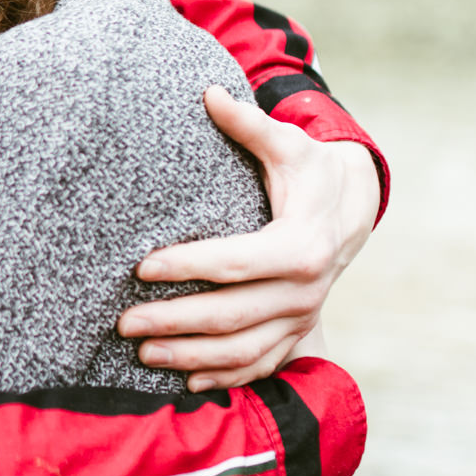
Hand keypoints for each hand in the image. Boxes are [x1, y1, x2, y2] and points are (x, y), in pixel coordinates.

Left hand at [117, 86, 377, 391]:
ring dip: (190, 356)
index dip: (186, 266)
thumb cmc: (309, 171)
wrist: (351, 208)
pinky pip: (261, 365)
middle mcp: (305, 290)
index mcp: (300, 245)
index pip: (234, 262)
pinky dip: (225, 377)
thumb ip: (248, 124)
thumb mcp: (286, 144)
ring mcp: (303, 317)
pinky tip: (185, 382)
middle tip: (124, 323)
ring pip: (242, 349)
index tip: (140, 267)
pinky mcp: (298, 333)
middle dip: (174, 321)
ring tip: (142, 354)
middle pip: (230, 315)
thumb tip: (210, 92)